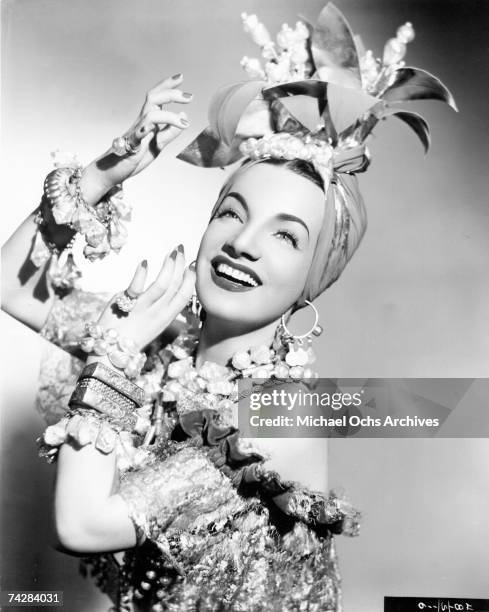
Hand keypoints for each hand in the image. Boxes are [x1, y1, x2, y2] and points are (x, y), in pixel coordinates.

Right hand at [79, 73, 192, 202]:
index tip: (181, 76)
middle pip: (153, 99)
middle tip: (189, 97)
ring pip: (150, 115)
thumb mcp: (158, 145)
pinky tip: (157, 131)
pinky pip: (138, 136)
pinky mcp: (131, 147)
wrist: (112, 171)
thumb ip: (170, 132)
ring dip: (169, 117)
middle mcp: (142, 123)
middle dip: (171, 93)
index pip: (157, 98)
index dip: (167, 85)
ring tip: (185, 124)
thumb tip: (185, 115)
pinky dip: (147, 131)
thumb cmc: (134, 157)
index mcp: (148, 121)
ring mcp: (136, 133)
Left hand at [94, 244, 194, 351]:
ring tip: (170, 253)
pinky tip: (144, 262)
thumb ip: (162, 305)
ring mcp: (142, 309)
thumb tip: (168, 284)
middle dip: (180, 266)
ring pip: (161, 286)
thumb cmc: (132, 335)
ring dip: (168, 267)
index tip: (192, 265)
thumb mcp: (153, 321)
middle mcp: (157, 313)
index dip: (191, 280)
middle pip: (174, 286)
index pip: (184, 296)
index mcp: (166, 317)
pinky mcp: (124, 306)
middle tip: (180, 249)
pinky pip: (135, 288)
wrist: (112, 352)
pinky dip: (141, 275)